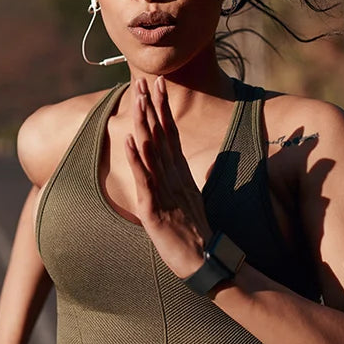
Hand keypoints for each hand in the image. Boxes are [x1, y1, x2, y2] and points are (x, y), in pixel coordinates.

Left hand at [124, 76, 213, 278]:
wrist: (207, 264)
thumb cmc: (199, 234)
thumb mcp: (196, 200)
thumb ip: (197, 178)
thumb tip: (213, 160)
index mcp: (181, 174)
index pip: (170, 134)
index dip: (163, 109)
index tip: (158, 86)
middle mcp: (174, 177)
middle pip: (162, 135)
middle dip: (153, 107)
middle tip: (146, 79)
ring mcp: (165, 191)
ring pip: (152, 151)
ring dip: (144, 124)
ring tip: (137, 99)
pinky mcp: (155, 209)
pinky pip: (145, 180)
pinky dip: (137, 159)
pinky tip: (130, 140)